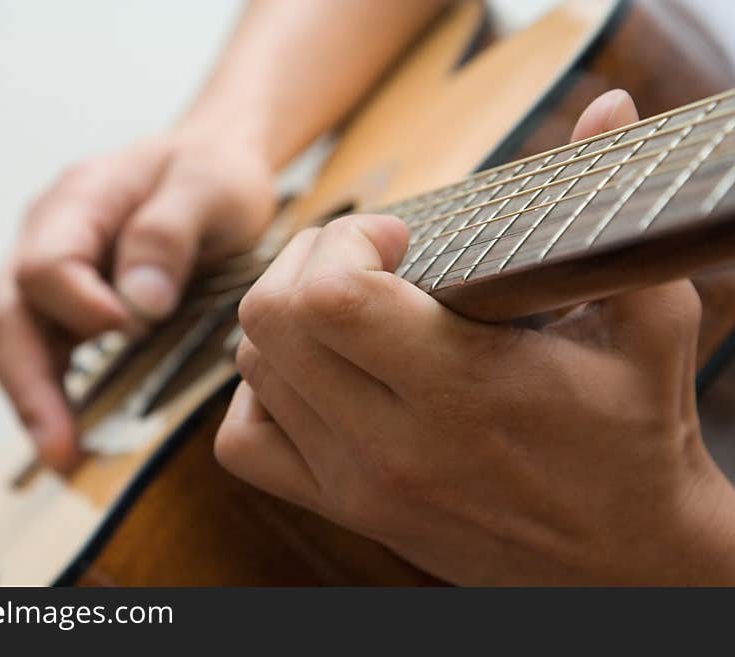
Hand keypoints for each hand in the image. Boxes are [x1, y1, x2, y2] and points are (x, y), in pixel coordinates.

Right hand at [0, 130, 275, 468]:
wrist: (216, 160)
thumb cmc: (216, 171)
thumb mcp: (210, 188)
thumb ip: (169, 235)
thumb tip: (137, 307)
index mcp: (81, 199)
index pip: (47, 265)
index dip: (80, 306)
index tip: (130, 329)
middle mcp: (50, 234)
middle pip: (10, 314)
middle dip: (31, 385)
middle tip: (60, 448)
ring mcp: (55, 267)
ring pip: (16, 339)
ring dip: (34, 399)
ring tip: (62, 456)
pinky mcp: (71, 299)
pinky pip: (45, 348)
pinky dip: (52, 390)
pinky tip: (73, 429)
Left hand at [215, 90, 734, 583]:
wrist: (621, 562)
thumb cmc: (636, 440)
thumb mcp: (649, 325)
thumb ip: (607, 216)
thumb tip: (607, 106)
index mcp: (461, 387)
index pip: (331, 298)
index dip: (343, 242)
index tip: (391, 237)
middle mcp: (391, 442)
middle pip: (271, 322)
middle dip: (304, 262)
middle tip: (357, 258)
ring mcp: (357, 484)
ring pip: (252, 372)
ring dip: (283, 319)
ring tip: (341, 310)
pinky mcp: (344, 510)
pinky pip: (244, 443)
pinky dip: (259, 395)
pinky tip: (311, 377)